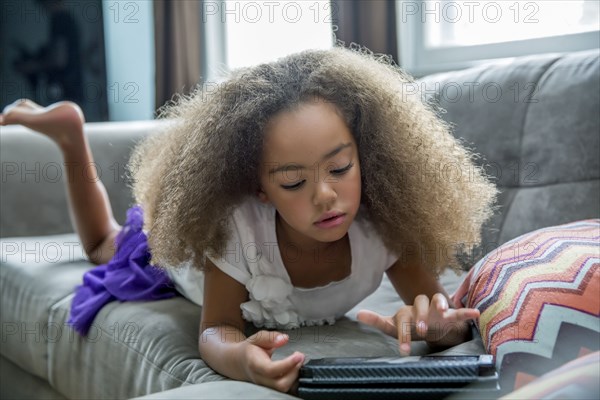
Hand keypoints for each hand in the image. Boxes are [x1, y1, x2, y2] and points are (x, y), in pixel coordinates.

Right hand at [241, 330, 304, 392]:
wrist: (240, 361)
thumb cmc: (250, 349)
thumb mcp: (257, 338)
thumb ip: (271, 337)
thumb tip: (284, 339)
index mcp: (255, 364)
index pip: (271, 369)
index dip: (287, 364)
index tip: (299, 355)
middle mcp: (260, 378)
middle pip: (280, 384)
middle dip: (295, 372)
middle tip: (300, 356)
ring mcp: (266, 385)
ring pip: (284, 388)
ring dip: (296, 375)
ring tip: (299, 360)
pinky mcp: (272, 387)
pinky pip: (286, 387)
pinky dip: (294, 379)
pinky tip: (296, 367)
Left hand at [357, 293, 479, 355]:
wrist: (431, 324)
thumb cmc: (410, 325)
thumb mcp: (394, 326)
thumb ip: (378, 321)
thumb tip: (358, 313)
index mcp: (408, 310)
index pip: (403, 319)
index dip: (403, 334)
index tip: (404, 350)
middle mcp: (422, 306)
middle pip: (420, 303)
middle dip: (420, 316)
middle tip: (419, 330)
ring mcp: (437, 309)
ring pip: (438, 299)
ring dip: (441, 304)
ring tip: (443, 312)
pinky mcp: (451, 314)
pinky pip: (460, 310)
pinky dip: (467, 311)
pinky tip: (475, 313)